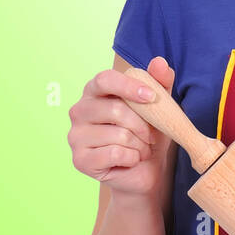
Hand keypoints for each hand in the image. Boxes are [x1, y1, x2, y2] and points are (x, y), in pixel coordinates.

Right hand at [68, 56, 175, 193]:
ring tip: (141, 149)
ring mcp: (75, 136)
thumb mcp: (158, 108)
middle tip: (151, 136)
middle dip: (142, 126)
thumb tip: (159, 62)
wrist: (143, 172)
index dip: (128, 86)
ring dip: (139, 145)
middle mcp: (79, 111)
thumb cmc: (147, 135)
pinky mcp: (80, 159)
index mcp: (94, 92)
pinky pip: (115, 153)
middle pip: (114, 109)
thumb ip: (159, 83)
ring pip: (118, 134)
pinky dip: (132, 158)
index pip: (104, 79)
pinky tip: (131, 160)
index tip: (151, 97)